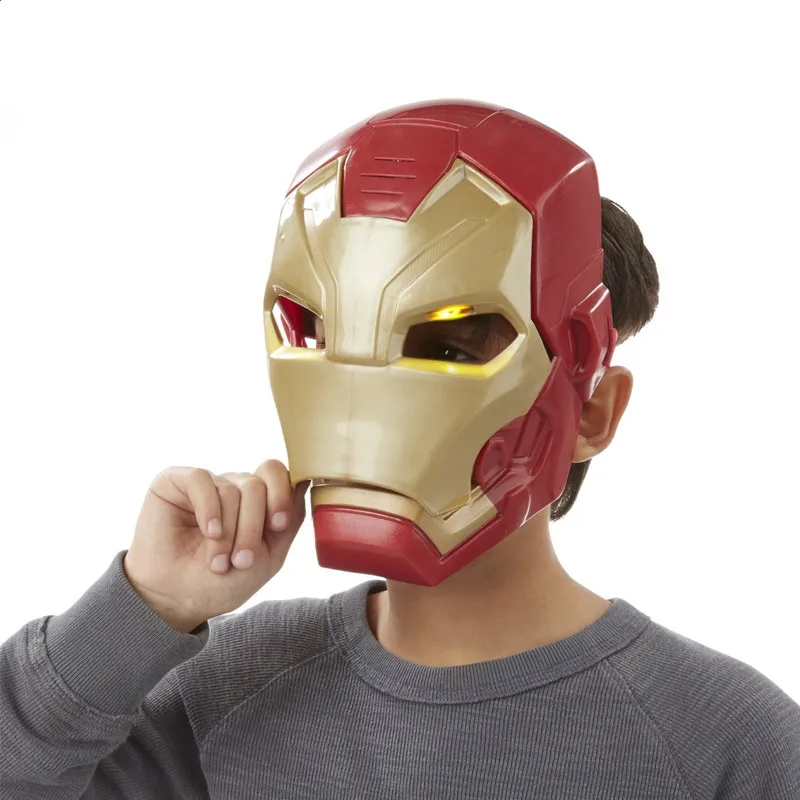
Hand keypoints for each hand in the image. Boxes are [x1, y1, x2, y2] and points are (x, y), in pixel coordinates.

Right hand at [123, 460, 307, 632]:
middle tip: (241, 560)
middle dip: (253, 527)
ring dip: (228, 532)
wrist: (177, 602)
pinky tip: (209, 533)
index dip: (281, 495)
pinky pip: (202, 480)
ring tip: (218, 562)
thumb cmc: (222, 581)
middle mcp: (232, 487)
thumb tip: (305, 480)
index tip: (279, 525)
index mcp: (256, 501)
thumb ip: (290, 518)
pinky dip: (209, 509)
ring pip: (232, 488)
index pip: (277, 474)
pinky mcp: (175, 482)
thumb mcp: (269, 555)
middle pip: (257, 485)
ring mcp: (206, 484)